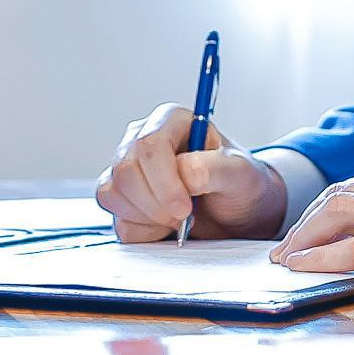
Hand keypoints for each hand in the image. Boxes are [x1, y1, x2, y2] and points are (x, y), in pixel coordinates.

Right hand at [93, 103, 286, 241]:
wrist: (236, 213)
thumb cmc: (238, 185)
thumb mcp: (240, 173)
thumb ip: (216, 169)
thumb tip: (186, 173)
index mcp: (172, 121)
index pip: (149, 145)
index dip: (163, 181)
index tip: (185, 208)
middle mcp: (143, 140)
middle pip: (125, 171)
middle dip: (155, 204)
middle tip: (185, 217)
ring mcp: (128, 170)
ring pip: (113, 194)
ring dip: (147, 218)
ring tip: (179, 220)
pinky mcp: (123, 199)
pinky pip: (117, 219)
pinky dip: (142, 232)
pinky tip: (166, 227)